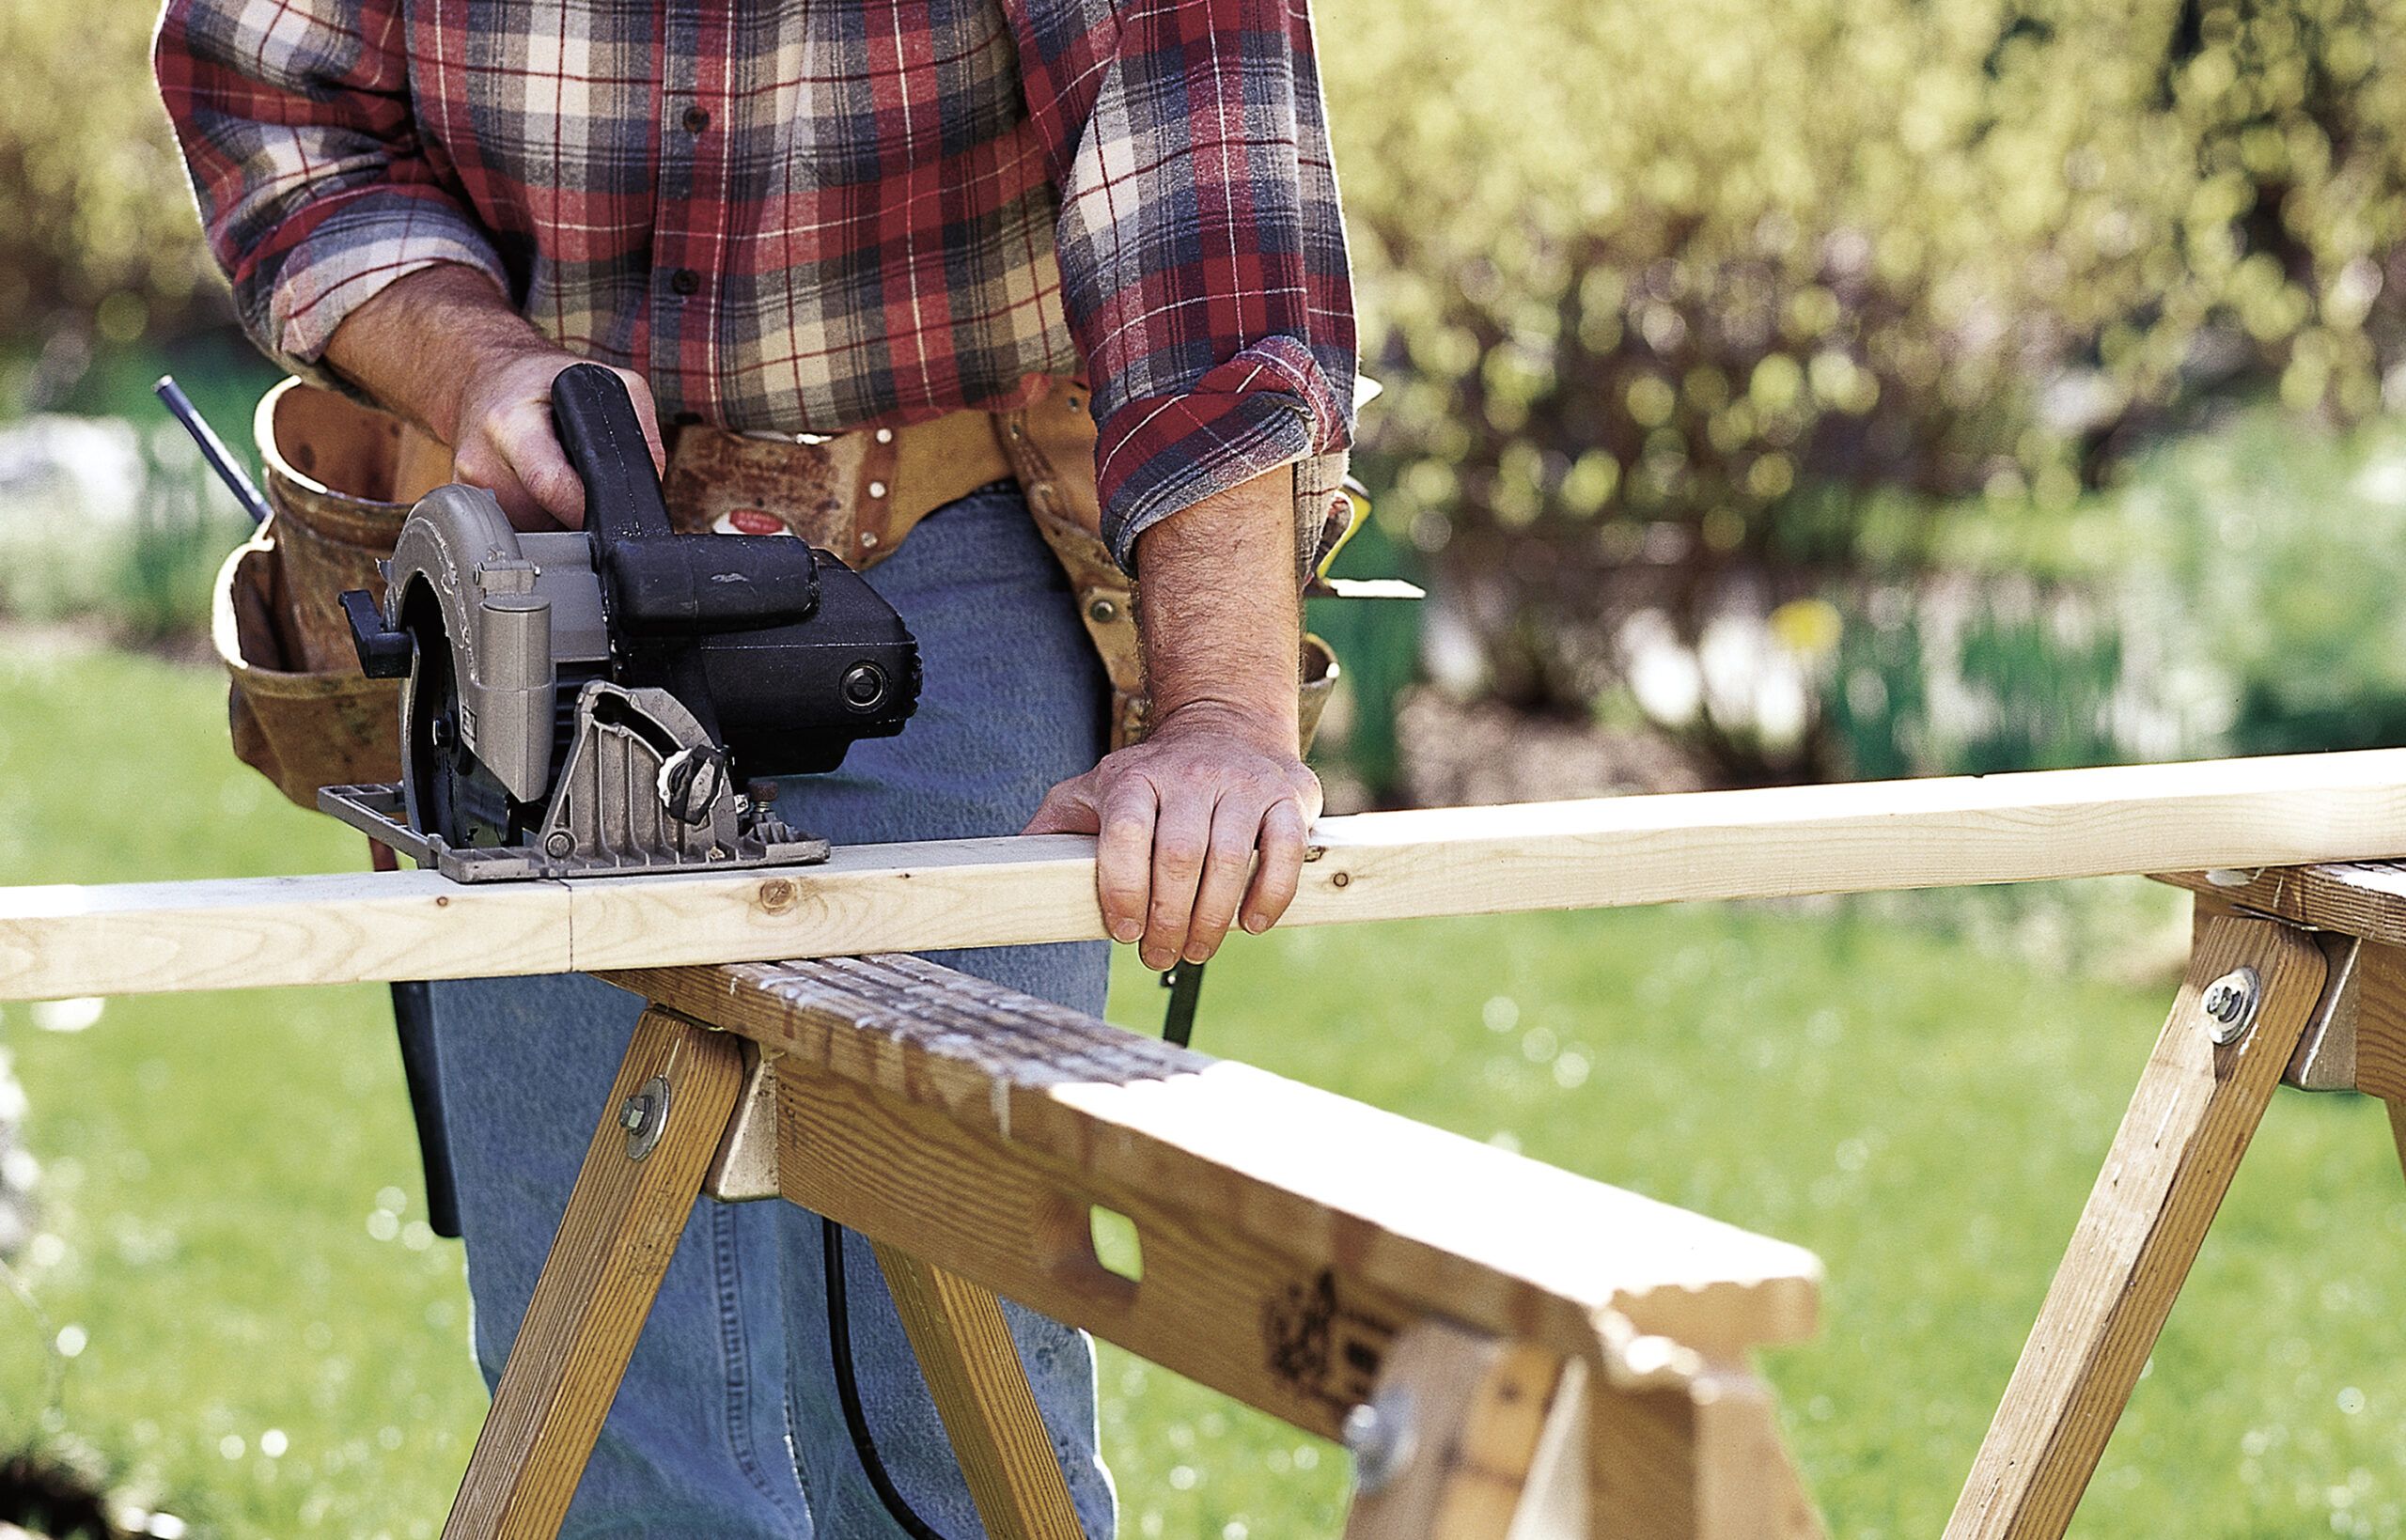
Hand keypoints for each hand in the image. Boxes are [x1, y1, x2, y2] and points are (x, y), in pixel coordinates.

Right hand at [451, 345, 664, 530]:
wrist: (480, 377)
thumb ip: (637, 425)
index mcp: (510, 424)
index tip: (607, 511)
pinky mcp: (465, 505)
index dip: (587, 507)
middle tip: (584, 483)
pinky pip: (514, 530)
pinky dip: (535, 518)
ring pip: (532, 530)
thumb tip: (651, 479)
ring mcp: (468, 487)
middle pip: (545, 518)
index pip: (551, 487)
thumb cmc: (542, 380)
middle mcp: (481, 460)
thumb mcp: (603, 381)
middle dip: (576, 513)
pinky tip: (536, 489)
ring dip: (556, 518)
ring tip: (558, 479)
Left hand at [1025, 702, 1321, 968]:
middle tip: (1161, 956)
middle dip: (1168, 921)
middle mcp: (1190, 774)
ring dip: (1213, 920)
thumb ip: (1055, 824)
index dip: (1124, 891)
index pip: (1127, 836)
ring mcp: (1243, 783)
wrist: (1225, 727)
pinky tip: (1250, 924)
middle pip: (1180, 857)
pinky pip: (1285, 850)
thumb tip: (1006, 868)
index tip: (1126, 933)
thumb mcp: (1096, 788)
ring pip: (1231, 859)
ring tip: (1197, 949)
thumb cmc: (1153, 777)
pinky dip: (1271, 895)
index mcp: (1135, 777)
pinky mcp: (1287, 796)